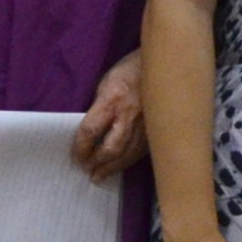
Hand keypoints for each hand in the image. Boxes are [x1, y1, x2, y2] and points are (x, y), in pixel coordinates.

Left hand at [73, 51, 147, 179]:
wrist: (165, 65)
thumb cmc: (131, 69)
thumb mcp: (107, 81)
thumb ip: (100, 105)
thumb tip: (93, 127)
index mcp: (112, 100)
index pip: (91, 130)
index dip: (81, 147)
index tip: (75, 156)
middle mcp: (129, 115)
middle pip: (111, 148)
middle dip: (96, 161)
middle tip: (86, 170)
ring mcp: (146, 124)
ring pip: (127, 154)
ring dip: (111, 167)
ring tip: (99, 176)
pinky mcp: (157, 129)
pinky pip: (141, 150)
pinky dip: (128, 161)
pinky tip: (119, 167)